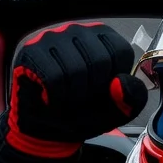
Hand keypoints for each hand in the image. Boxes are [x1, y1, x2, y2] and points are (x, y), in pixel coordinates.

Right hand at [5, 22, 146, 157]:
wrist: (45, 131)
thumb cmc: (81, 114)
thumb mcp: (116, 112)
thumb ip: (132, 99)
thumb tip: (120, 82)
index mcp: (103, 38)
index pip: (121, 51)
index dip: (114, 81)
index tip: (101, 90)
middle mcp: (78, 31)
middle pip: (99, 60)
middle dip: (92, 91)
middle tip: (80, 98)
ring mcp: (52, 38)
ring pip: (75, 69)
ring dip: (72, 96)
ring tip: (65, 98)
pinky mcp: (31, 52)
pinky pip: (53, 77)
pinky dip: (55, 98)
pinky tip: (50, 98)